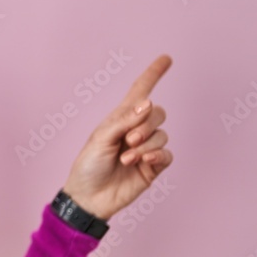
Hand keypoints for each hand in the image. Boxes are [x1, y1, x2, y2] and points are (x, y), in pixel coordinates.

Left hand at [62, 54, 173, 220]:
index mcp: (120, 119)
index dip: (153, 74)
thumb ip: (123, 121)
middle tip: (129, 140)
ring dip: (145, 145)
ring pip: (162, 134)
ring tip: (126, 158)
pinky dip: (156, 155)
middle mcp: (136, 130)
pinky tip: (143, 162)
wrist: (89, 197)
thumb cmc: (89, 166)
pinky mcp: (154, 167)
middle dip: (146, 124)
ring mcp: (147, 148)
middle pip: (158, 113)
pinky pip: (167, 154)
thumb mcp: (100, 138)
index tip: (166, 58)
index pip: (140, 92)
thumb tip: (148, 104)